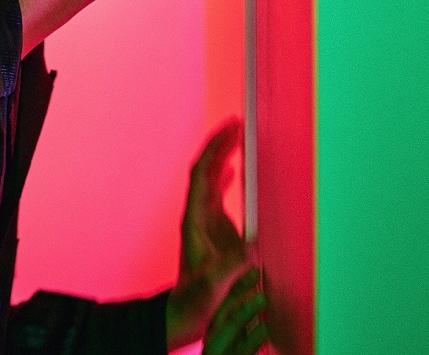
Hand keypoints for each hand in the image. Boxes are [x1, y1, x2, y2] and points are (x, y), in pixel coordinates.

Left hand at [165, 119, 268, 351]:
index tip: (230, 128)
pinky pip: (218, 195)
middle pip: (206, 169)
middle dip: (220, 144)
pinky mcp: (214, 232)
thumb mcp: (214, 282)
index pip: (202, 173)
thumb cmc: (195, 300)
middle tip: (238, 124)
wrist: (184, 315)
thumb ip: (233, 264)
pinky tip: (235, 170)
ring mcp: (205, 222)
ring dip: (224, 157)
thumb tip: (255, 244)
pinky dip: (227, 177)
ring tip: (239, 138)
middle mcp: (198, 214)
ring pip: (212, 179)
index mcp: (195, 219)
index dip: (215, 148)